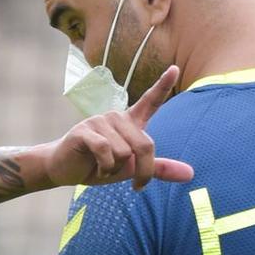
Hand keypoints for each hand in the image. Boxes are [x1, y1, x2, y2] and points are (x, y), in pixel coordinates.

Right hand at [40, 66, 194, 189]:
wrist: (64, 169)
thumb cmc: (98, 166)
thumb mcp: (131, 169)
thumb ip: (159, 169)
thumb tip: (190, 174)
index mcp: (130, 122)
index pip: (150, 101)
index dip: (163, 85)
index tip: (175, 69)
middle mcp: (117, 117)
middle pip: (144, 144)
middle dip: (143, 171)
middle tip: (136, 186)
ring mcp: (100, 121)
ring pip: (124, 152)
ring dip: (116, 170)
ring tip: (104, 168)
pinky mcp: (85, 130)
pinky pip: (106, 152)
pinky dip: (104, 168)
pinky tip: (96, 168)